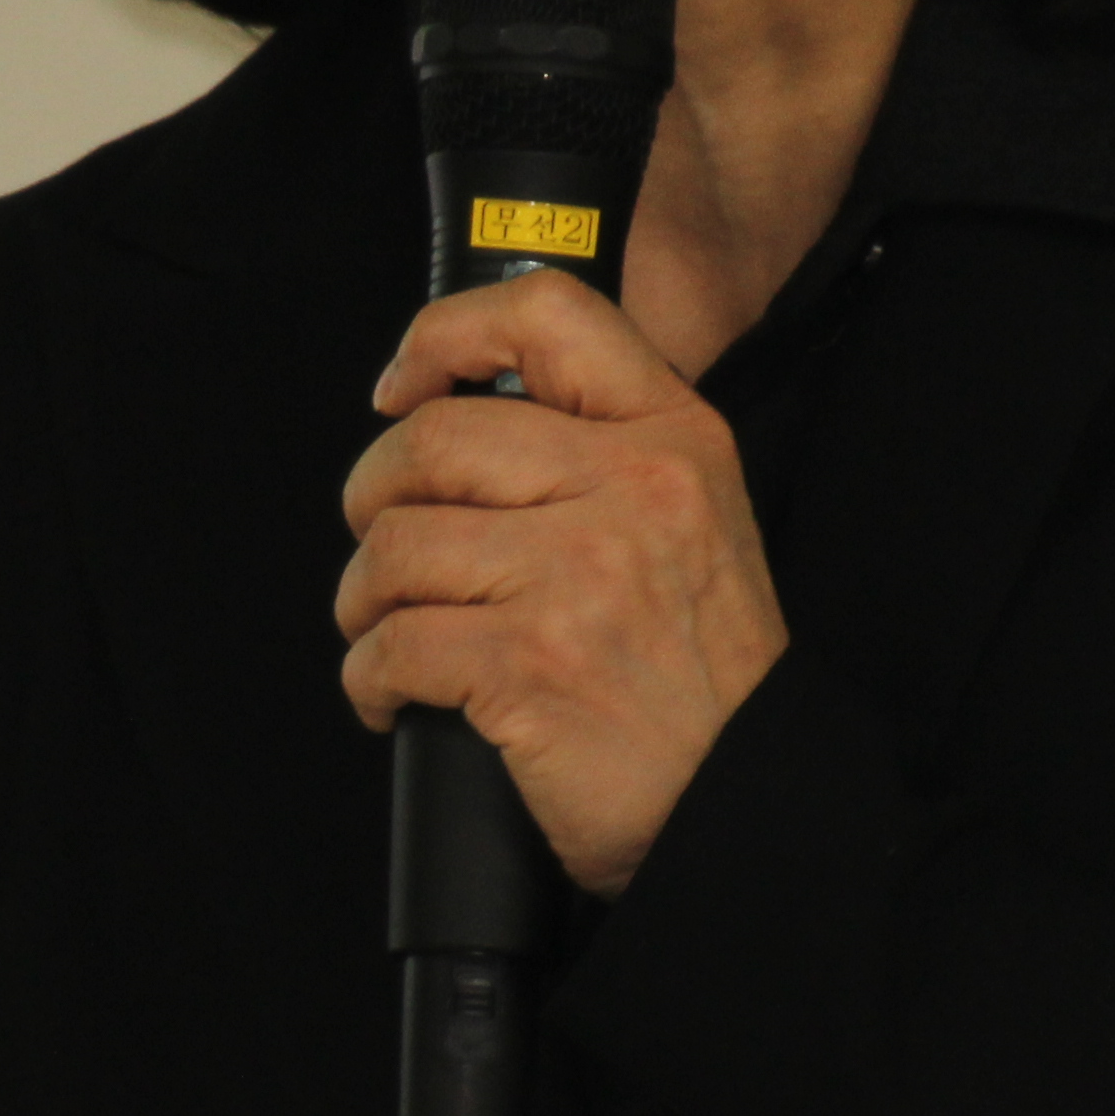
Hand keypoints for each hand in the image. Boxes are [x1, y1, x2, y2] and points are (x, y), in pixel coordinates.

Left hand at [337, 271, 787, 891]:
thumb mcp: (693, 521)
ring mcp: (578, 576)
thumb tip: (456, 412)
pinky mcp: (529, 663)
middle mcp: (633, 488)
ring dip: (364, 596)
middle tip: (383, 546)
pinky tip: (394, 698)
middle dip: (374, 495)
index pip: (547, 314)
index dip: (444, 335)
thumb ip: (603, 453)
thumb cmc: (705, 676)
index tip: (401, 388)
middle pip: (433, 438)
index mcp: (675, 436)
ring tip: (386, 629)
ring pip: (397, 543)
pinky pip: (393, 644)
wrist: (750, 801)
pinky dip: (369, 678)